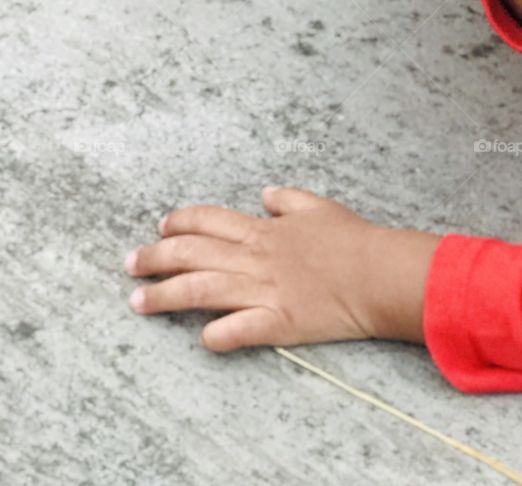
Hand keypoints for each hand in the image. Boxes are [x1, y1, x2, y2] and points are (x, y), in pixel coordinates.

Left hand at [124, 187, 385, 350]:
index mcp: (264, 230)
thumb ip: (289, 199)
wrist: (379, 273)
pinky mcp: (276, 322)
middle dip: (154, 258)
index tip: (160, 228)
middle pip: (191, 254)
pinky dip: (214, 335)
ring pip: (200, 290)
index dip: (180, 223)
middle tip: (130, 265)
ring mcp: (262, 291)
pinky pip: (235, 330)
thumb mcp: (320, 207)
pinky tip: (201, 338)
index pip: (208, 221)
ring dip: (164, 296)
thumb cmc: (354, 240)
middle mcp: (255, 258)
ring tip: (138, 303)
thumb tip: (265, 195)